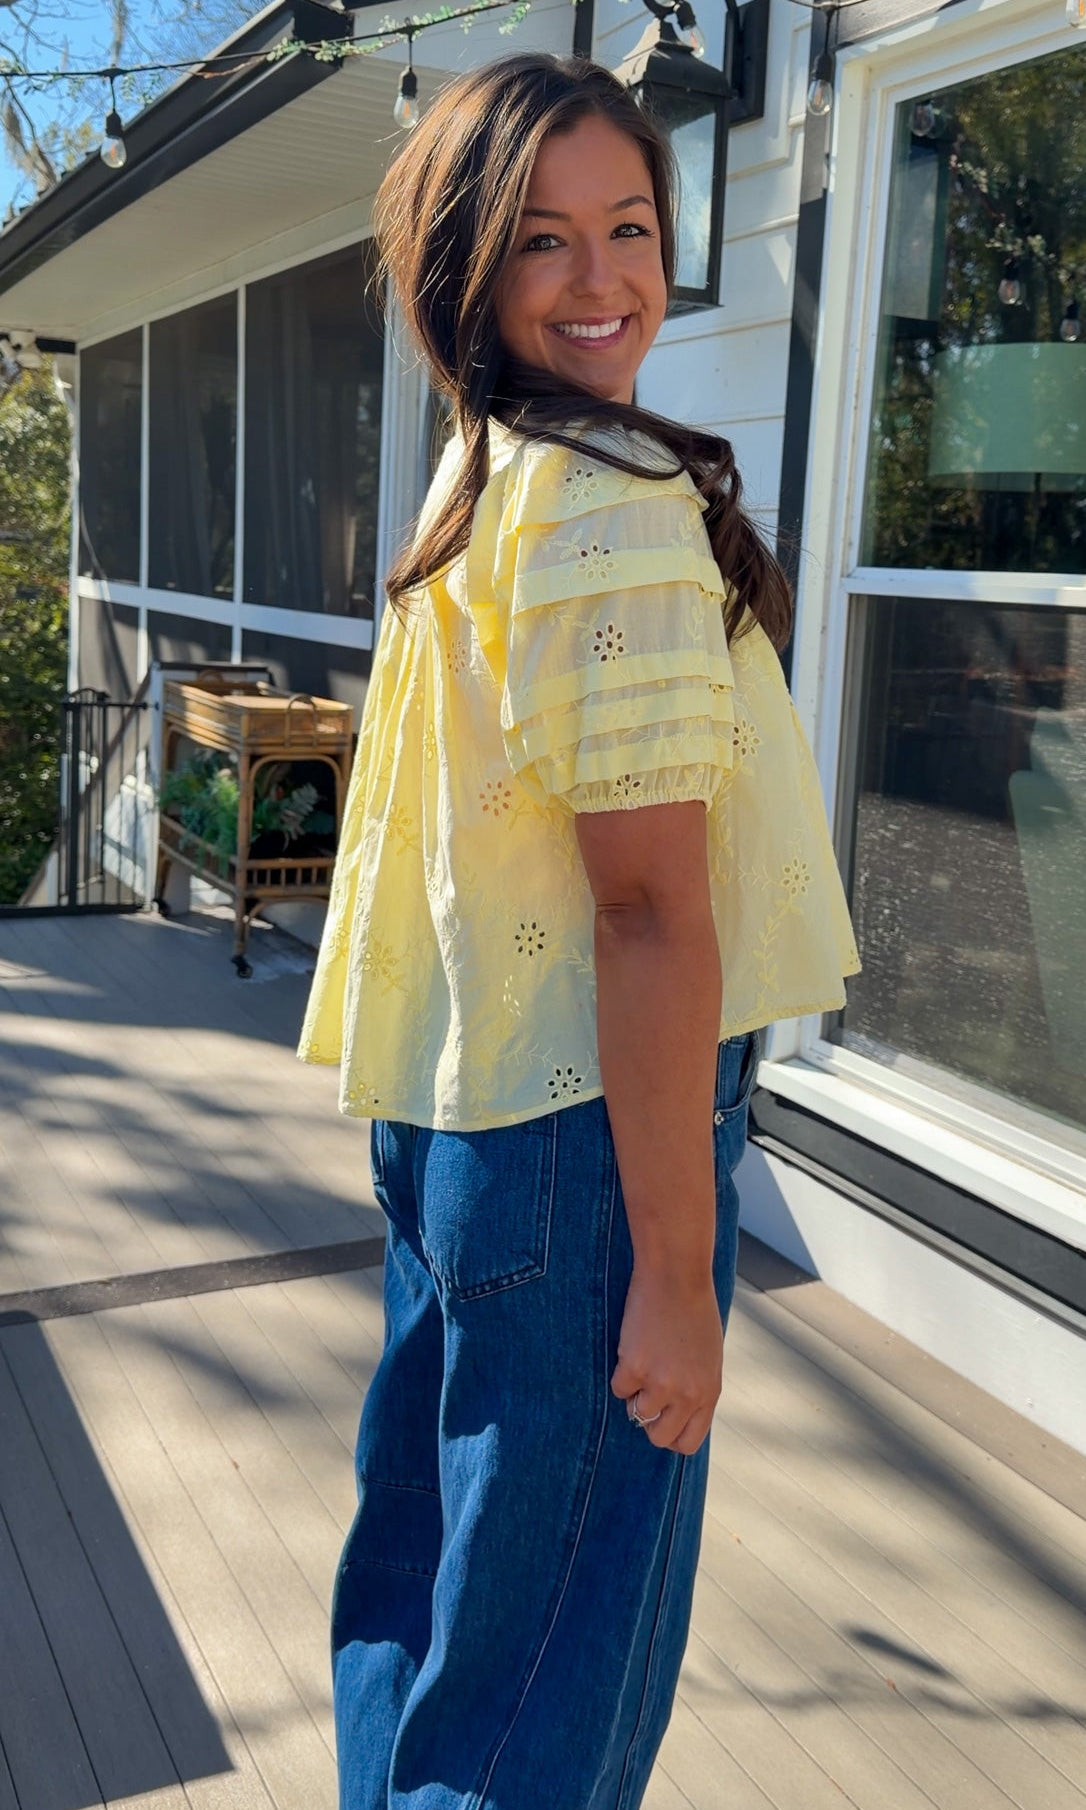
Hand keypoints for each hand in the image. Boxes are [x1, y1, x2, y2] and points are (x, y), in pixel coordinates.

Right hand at [611, 1262, 723, 1454]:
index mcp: (709, 1393)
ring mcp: (660, 1383)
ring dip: (635, 1393)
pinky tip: (634, 1346)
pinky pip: (619, 1388)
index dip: (670, 1435)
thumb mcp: (708, 1358)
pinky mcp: (635, 1367)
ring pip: (636, 1413)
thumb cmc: (694, 1310)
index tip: (660, 1422)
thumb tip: (676, 1413)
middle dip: (648, 1421)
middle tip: (645, 1394)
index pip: (688, 1442)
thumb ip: (696, 1389)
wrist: (677, 1277)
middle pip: (659, 1436)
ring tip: (643, 1361)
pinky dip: (621, 1372)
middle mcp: (687, 1394)